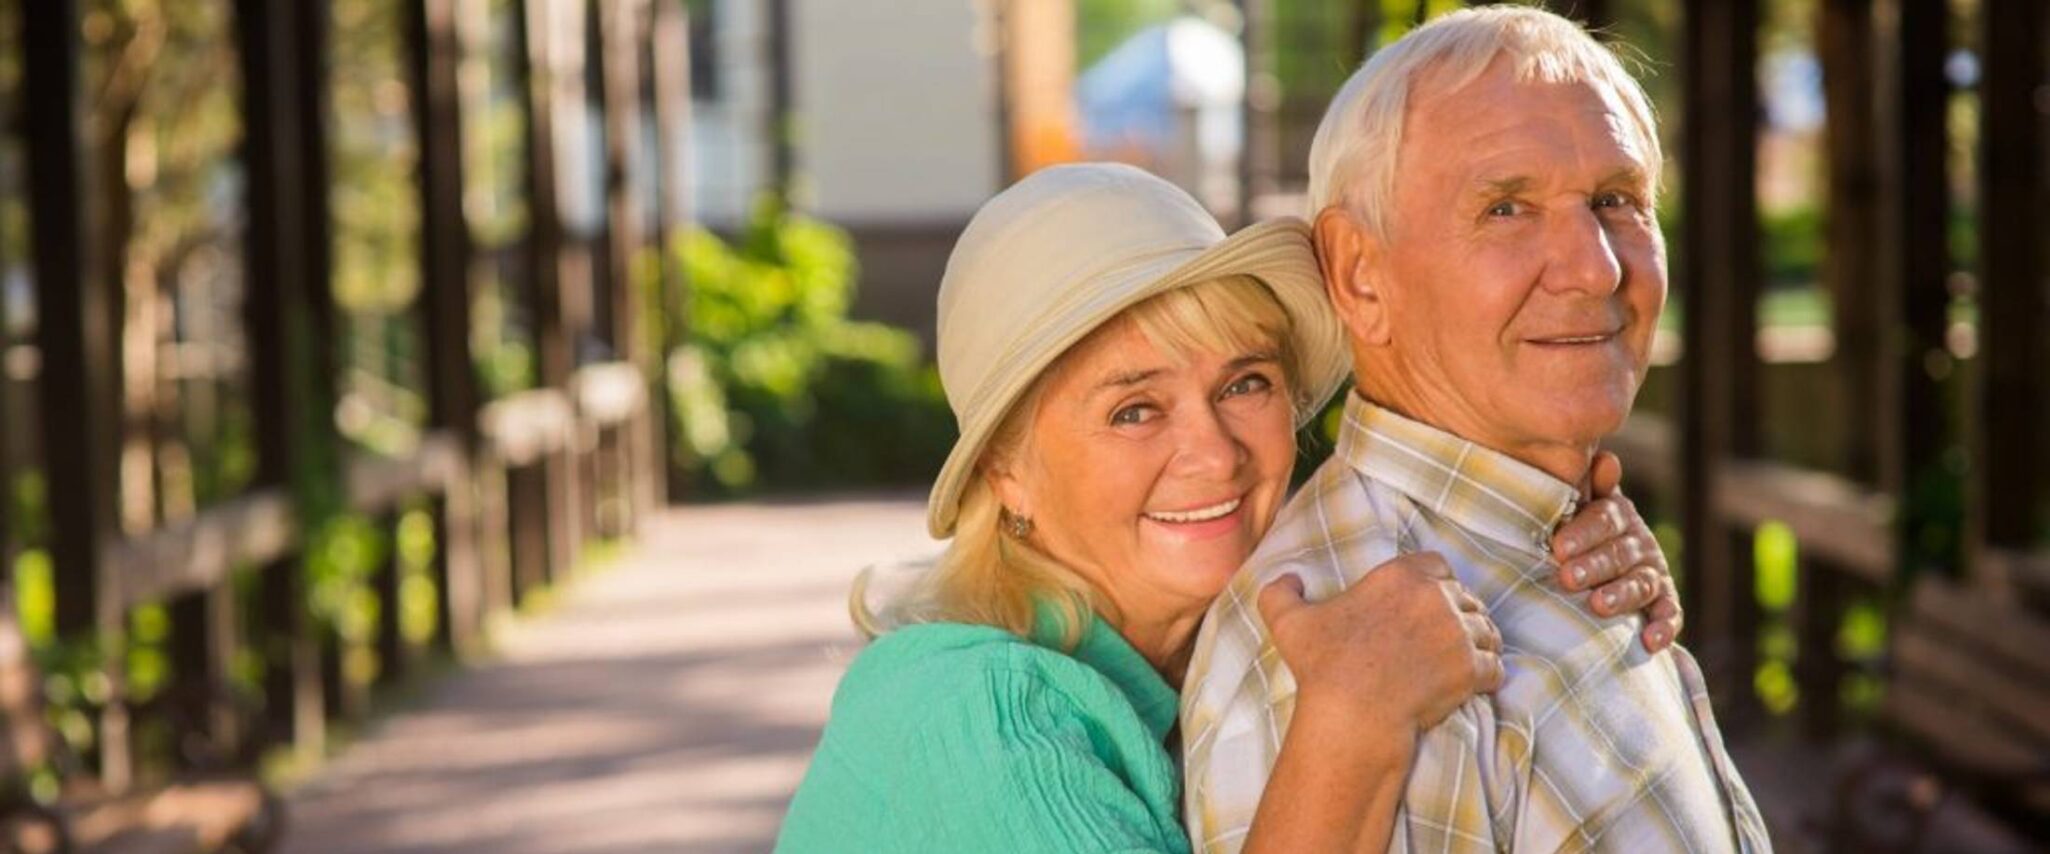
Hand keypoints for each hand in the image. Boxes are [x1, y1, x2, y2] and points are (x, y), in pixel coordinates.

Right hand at [1257, 553, 1502, 733]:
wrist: (1352, 713)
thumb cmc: (1323, 667)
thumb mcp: (1287, 622)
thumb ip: (1279, 591)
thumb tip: (1287, 577)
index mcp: (1399, 576)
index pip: (1436, 564)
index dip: (1436, 582)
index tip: (1428, 602)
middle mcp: (1435, 597)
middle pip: (1466, 596)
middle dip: (1461, 613)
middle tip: (1449, 635)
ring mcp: (1457, 632)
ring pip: (1486, 629)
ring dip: (1480, 642)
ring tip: (1468, 657)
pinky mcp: (1471, 668)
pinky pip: (1495, 666)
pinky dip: (1489, 674)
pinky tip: (1478, 682)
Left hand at [1551, 451, 1683, 652]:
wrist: (1591, 565)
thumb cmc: (1573, 533)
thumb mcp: (1577, 507)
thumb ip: (1589, 487)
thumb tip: (1607, 460)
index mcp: (1617, 515)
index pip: (1605, 518)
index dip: (1583, 531)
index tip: (1558, 546)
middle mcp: (1639, 542)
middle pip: (1620, 553)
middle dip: (1595, 565)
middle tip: (1569, 576)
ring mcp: (1652, 572)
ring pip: (1641, 582)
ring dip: (1621, 594)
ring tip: (1598, 605)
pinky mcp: (1663, 601)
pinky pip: (1669, 613)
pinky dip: (1664, 627)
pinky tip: (1652, 642)